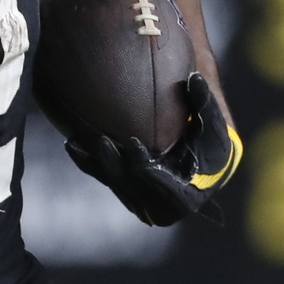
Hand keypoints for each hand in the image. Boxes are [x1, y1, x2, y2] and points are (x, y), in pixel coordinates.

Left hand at [64, 73, 242, 225]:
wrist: (200, 157)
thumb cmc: (209, 140)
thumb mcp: (212, 125)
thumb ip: (204, 105)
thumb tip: (194, 79)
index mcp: (187, 196)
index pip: (164, 187)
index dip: (147, 167)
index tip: (132, 143)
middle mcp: (161, 204)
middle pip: (133, 188)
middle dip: (115, 167)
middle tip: (101, 142)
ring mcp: (140, 197)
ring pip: (115, 184)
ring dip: (95, 165)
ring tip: (76, 143)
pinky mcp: (124, 187)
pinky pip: (104, 177)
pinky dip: (88, 163)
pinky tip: (71, 144)